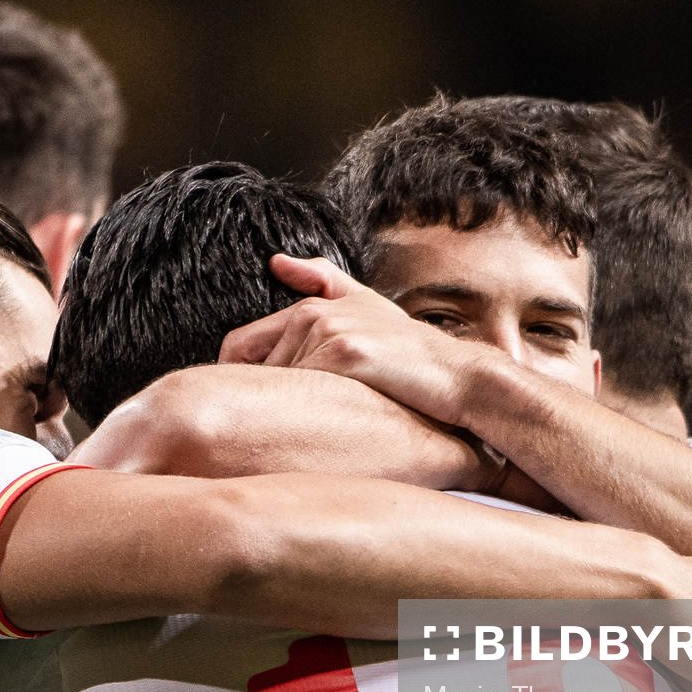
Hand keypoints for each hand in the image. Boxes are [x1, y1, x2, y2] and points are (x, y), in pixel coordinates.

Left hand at [219, 255, 490, 426]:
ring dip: (282, 412)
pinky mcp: (345, 355)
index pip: (238, 347)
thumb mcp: (366, 304)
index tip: (247, 406)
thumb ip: (322, 280)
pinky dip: (302, 415)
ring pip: (275, 385)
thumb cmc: (409, 352)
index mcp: (308, 308)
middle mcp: (312, 315)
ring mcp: (327, 333)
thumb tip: (277, 261)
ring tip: (313, 429)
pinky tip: (324, 429)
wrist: (458, 377)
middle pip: (252, 373)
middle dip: (259, 401)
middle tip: (280, 425)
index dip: (234, 381)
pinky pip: (300, 392)